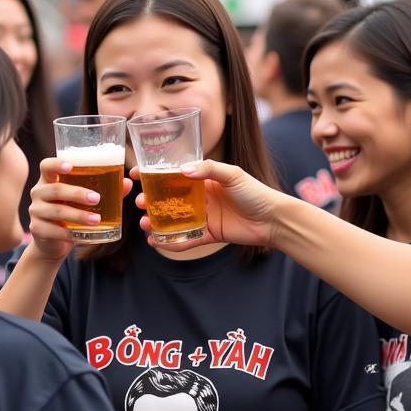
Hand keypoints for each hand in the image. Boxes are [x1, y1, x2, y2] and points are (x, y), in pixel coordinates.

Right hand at [28, 157, 131, 260]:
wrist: (53, 241)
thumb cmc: (70, 213)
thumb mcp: (84, 201)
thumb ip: (104, 190)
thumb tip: (127, 182)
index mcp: (49, 180)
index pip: (46, 166)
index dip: (56, 164)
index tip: (70, 166)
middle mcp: (39, 193)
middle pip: (55, 189)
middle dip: (77, 193)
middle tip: (97, 198)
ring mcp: (35, 211)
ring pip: (56, 211)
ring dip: (78, 215)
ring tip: (96, 220)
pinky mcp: (36, 229)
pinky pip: (53, 231)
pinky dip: (69, 234)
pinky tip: (82, 235)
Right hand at [134, 160, 285, 251]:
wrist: (274, 219)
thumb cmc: (256, 192)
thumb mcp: (233, 174)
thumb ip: (209, 169)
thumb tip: (182, 169)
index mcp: (205, 180)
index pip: (174, 175)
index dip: (155, 174)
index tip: (136, 174)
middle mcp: (201, 198)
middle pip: (170, 199)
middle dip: (151, 201)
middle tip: (139, 202)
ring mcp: (204, 217)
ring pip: (174, 220)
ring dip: (156, 222)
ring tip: (143, 223)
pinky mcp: (209, 235)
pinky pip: (186, 239)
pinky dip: (171, 242)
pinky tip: (156, 242)